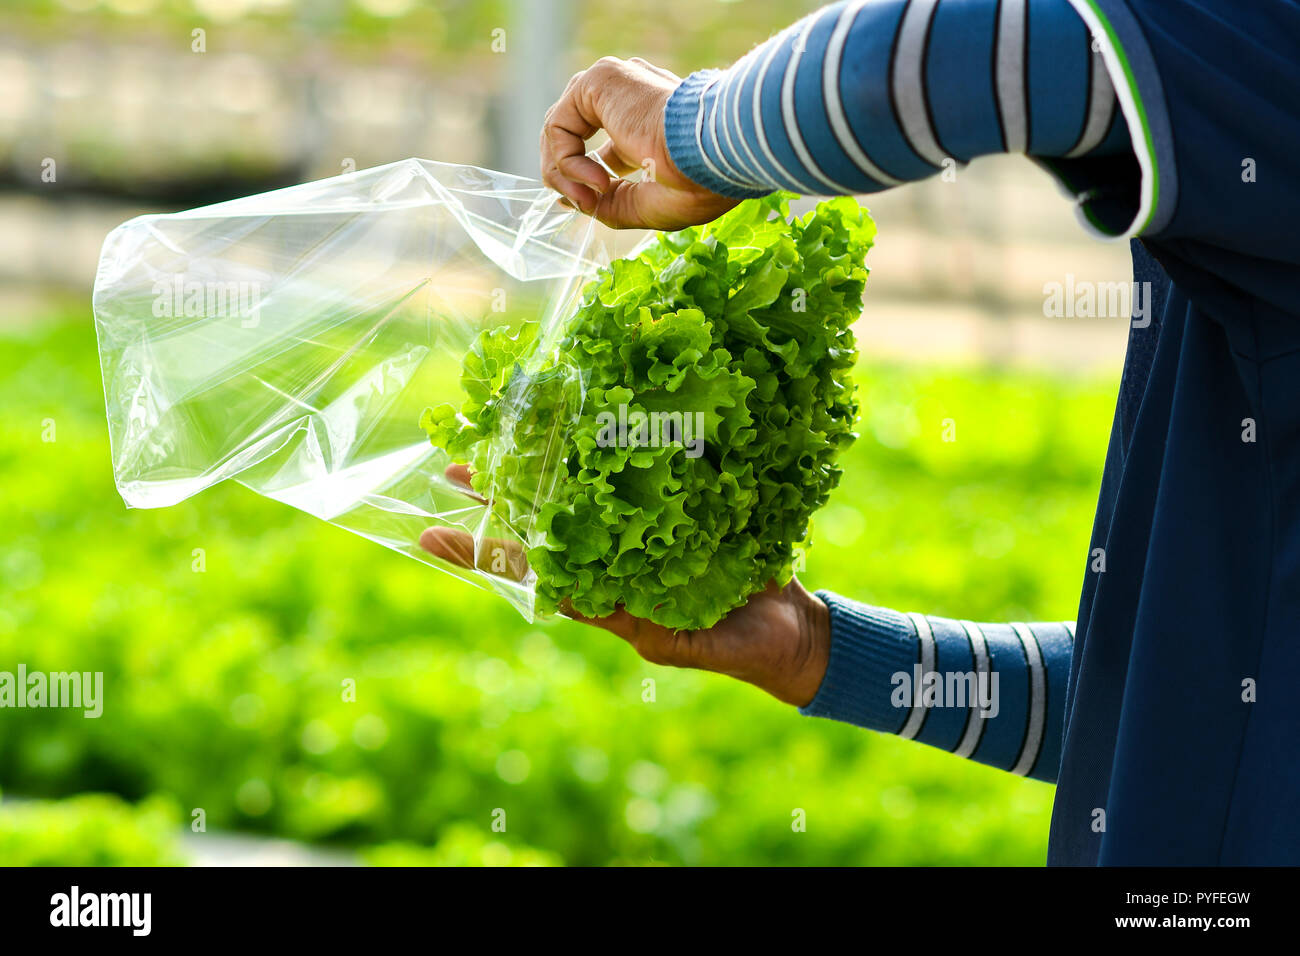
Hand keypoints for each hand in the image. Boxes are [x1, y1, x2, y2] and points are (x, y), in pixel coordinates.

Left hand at [420, 465, 830, 706]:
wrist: (798, 633)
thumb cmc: (743, 649)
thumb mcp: (688, 642)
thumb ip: (644, 624)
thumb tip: (591, 605)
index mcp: (609, 599)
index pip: (532, 574)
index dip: (482, 556)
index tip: (429, 537)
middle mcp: (617, 564)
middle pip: (545, 527)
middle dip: (499, 500)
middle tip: (453, 471)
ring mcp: (646, 538)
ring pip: (581, 499)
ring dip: (540, 473)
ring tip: (498, 442)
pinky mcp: (681, 512)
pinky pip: (637, 484)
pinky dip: (609, 458)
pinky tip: (586, 429)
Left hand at [540, 56, 739, 230]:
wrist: (713, 156)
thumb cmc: (696, 182)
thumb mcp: (646, 205)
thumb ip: (609, 204)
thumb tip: (571, 202)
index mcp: (649, 123)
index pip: (603, 149)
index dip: (584, 179)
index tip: (586, 205)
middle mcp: (629, 99)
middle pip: (574, 135)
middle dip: (566, 177)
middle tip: (583, 204)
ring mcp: (615, 85)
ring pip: (560, 130)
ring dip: (564, 173)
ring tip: (590, 197)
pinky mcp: (600, 80)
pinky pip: (559, 125)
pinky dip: (566, 161)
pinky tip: (597, 180)